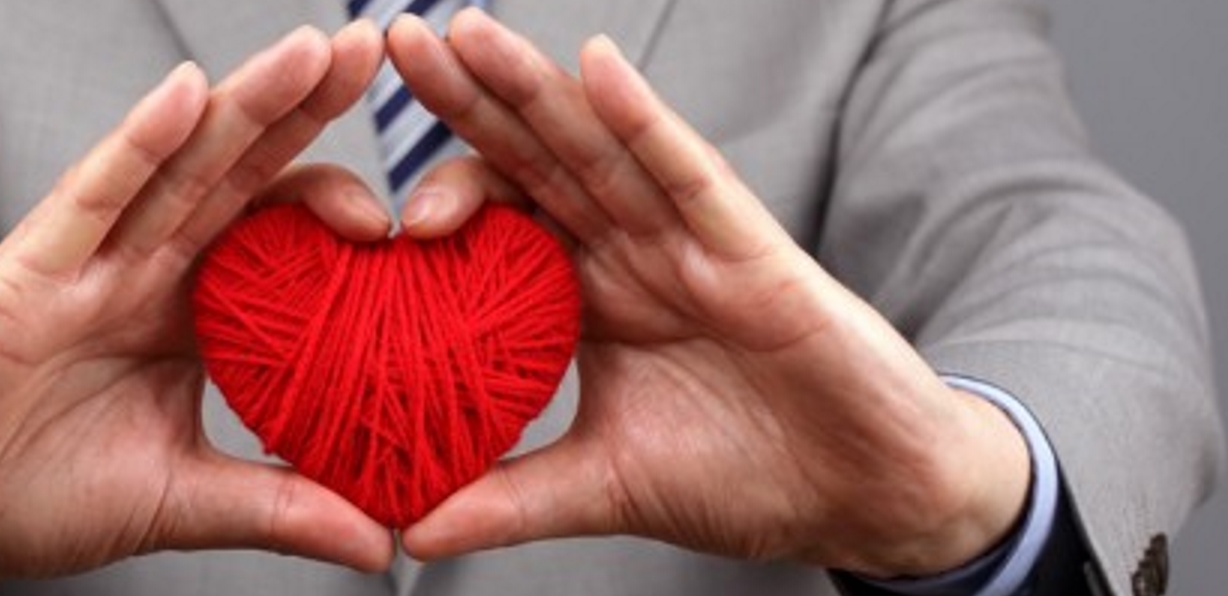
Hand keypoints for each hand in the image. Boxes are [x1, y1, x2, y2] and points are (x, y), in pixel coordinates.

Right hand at [0, 24, 393, 591]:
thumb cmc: (30, 496)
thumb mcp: (178, 502)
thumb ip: (278, 507)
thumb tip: (384, 544)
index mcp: (186, 315)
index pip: (276, 239)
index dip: (340, 207)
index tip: (422, 209)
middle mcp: (143, 270)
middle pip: (238, 174)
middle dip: (305, 108)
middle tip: (372, 49)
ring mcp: (86, 262)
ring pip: (178, 164)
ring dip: (245, 103)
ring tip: (313, 50)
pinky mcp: (25, 271)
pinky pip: (91, 196)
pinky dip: (138, 144)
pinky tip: (185, 93)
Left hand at [384, 10, 1031, 576]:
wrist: (866, 499)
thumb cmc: (752, 478)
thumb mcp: (606, 487)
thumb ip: (510, 500)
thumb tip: (410, 532)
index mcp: (593, 296)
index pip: (505, 222)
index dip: (440, 189)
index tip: (361, 192)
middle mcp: (633, 252)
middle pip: (537, 160)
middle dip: (467, 100)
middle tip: (393, 44)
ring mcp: (691, 243)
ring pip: (600, 148)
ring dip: (532, 88)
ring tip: (466, 33)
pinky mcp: (754, 250)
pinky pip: (691, 174)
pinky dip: (645, 122)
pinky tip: (599, 71)